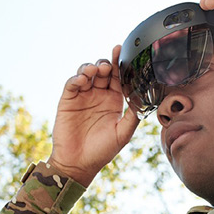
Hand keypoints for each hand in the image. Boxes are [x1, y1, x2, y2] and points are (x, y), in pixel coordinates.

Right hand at [49, 44, 139, 186]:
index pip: (118, 77)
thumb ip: (133, 116)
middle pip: (102, 71)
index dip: (120, 64)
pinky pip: (72, 84)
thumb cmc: (102, 151)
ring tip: (95, 71)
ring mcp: (82, 96)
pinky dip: (76, 78)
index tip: (121, 50)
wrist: (78, 163)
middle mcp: (98, 95)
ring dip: (90, 68)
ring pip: (86, 73)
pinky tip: (82, 80)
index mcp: (113, 101)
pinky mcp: (67, 100)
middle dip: (105, 64)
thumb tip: (145, 99)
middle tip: (108, 65)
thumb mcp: (123, 133)